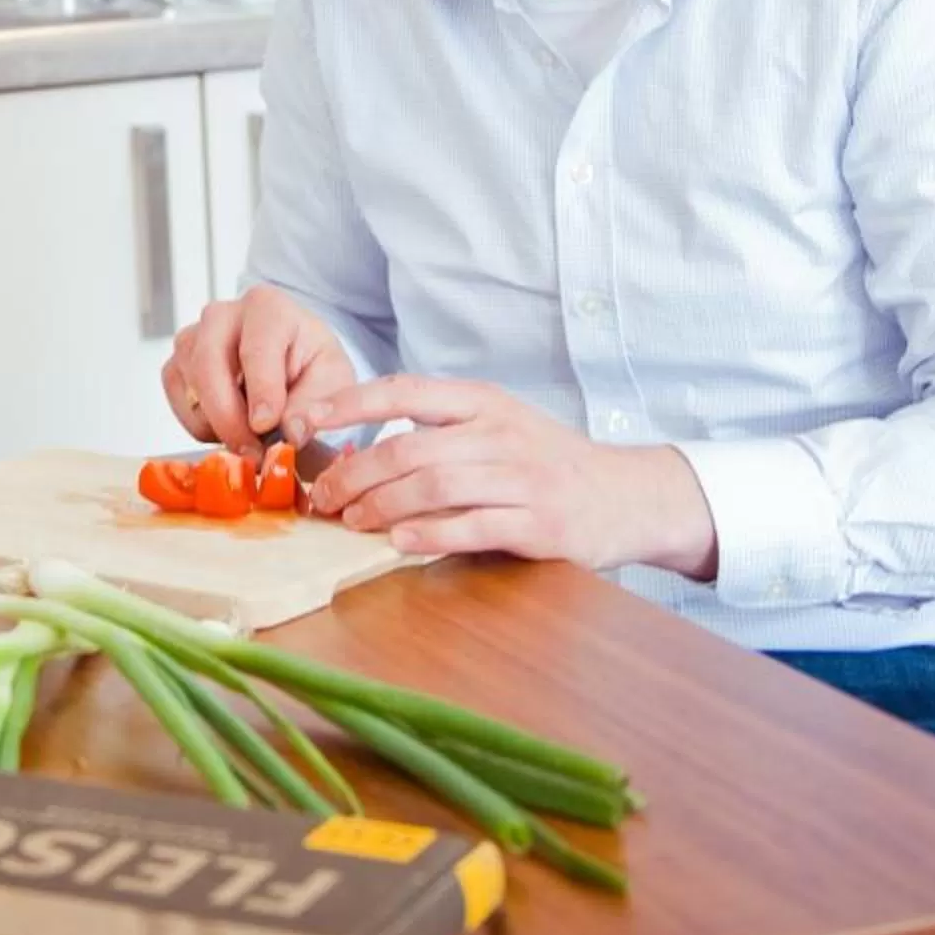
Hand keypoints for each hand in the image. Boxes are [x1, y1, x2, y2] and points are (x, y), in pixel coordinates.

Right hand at [161, 286, 364, 456]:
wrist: (289, 361)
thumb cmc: (310, 365)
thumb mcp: (335, 380)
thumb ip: (325, 404)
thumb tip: (293, 431)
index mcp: (268, 307)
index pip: (257, 347)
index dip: (262, 390)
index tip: (267, 426)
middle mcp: (222, 315)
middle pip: (209, 363)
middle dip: (229, 416)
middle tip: (253, 453)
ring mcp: (193, 338)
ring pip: (190, 385)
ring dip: (217, 423)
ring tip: (251, 440)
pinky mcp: (177, 365)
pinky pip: (179, 400)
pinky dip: (201, 425)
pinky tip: (230, 428)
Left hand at [307, 375, 719, 578]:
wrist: (627, 495)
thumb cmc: (548, 462)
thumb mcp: (498, 425)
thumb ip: (441, 431)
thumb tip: (363, 448)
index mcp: (483, 402)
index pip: (405, 391)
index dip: (350, 404)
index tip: (307, 420)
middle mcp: (500, 432)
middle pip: (409, 447)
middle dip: (355, 473)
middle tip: (323, 496)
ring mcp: (522, 478)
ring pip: (434, 485)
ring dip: (382, 505)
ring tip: (351, 521)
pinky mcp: (540, 523)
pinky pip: (472, 526)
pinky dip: (430, 535)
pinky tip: (400, 543)